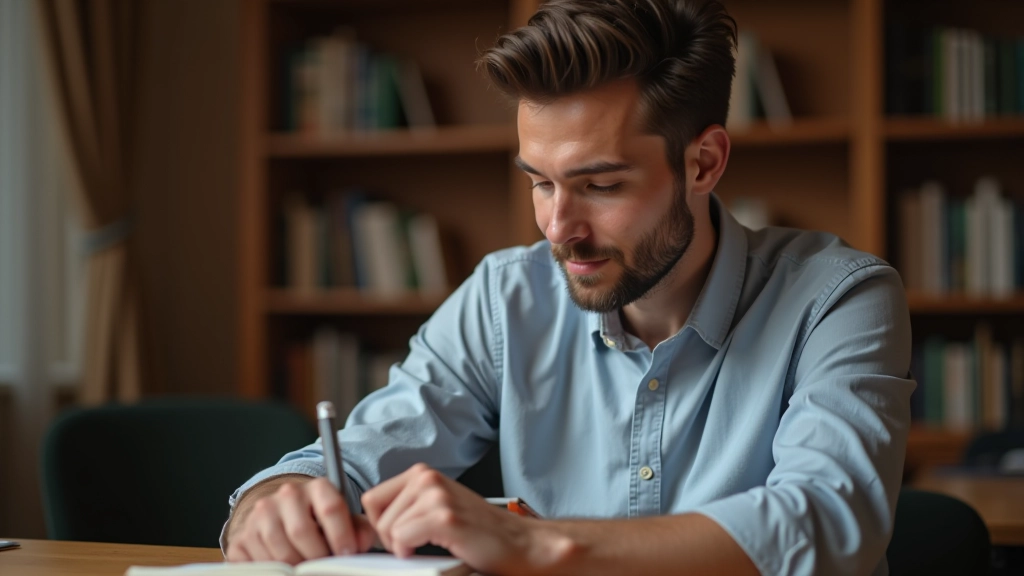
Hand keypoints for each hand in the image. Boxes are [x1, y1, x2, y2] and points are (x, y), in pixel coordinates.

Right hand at [226, 477, 376, 563]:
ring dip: (296, 567)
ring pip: (279, 550)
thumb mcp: (345, 521)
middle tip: (324, 569)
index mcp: (317, 487)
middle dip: (317, 556)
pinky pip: (257, 562)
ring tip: (306, 571)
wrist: (284, 518)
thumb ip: (359, 530)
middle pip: (301, 531)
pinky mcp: (242, 536)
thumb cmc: (321, 523)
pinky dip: (274, 572)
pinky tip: (285, 571)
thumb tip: (359, 546)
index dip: (341, 536)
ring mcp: (261, 514)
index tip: (346, 555)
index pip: (330, 508)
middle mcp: (287, 495)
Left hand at [361, 464, 547, 574]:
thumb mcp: (435, 507)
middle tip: (415, 545)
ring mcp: (436, 495)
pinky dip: (411, 552)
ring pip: (388, 528)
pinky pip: (402, 538)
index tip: (397, 537)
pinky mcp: (444, 517)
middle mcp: (428, 478)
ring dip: (402, 546)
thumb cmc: (477, 530)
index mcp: (423, 474)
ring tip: (428, 546)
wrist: (516, 543)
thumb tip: (365, 525)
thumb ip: (405, 507)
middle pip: (376, 514)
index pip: (371, 498)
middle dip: (389, 537)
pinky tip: (432, 550)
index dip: (379, 524)